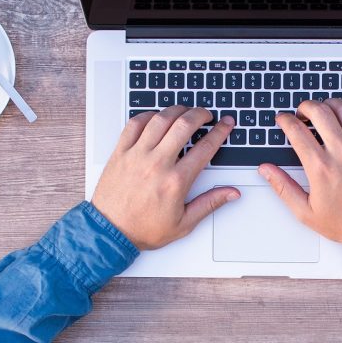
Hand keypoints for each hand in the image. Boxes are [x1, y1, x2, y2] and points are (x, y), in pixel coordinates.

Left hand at [92, 107, 237, 249]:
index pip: (205, 147)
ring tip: (184, 111)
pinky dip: (148, 115)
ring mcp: (137, 155)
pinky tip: (156, 117)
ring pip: (160, 119)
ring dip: (176, 110)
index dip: (220, 131)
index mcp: (176, 181)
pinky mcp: (120, 152)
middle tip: (206, 114)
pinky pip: (134, 124)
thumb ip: (209, 204)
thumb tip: (231, 193)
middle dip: (200, 114)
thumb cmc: (143, 229)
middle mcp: (157, 163)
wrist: (110, 232)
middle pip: (184, 125)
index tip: (225, 124)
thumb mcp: (184, 223)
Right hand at [259, 99, 341, 249]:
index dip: (285, 120)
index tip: (283, 120)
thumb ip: (283, 187)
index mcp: (321, 168)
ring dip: (329, 105)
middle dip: (305, 106)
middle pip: (319, 112)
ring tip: (324, 112)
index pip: (297, 131)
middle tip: (301, 113)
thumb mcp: (305, 212)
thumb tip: (266, 170)